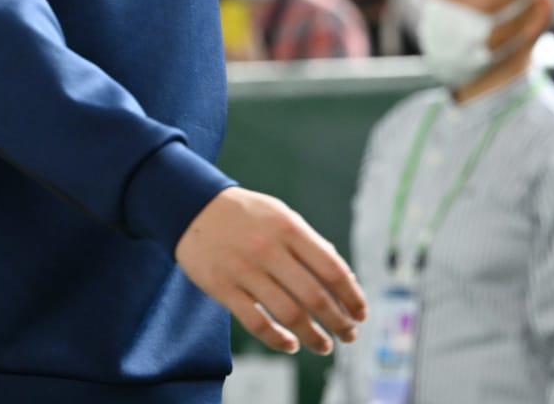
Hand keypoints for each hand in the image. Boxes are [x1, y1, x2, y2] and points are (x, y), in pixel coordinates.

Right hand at [175, 187, 367, 355]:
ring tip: (324, 346)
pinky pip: (255, 322)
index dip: (351, 296)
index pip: (331, 269)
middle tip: (348, 335)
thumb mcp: (282, 216)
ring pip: (288, 314)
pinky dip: (277, 340)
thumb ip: (312, 245)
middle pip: (314, 296)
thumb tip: (344, 279)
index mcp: (289, 228)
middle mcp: (269, 249)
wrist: (193, 207)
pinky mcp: (223, 288)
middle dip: (338, 322)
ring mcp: (245, 270)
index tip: (360, 313)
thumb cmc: (246, 214)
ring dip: (312, 337)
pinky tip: (290, 345)